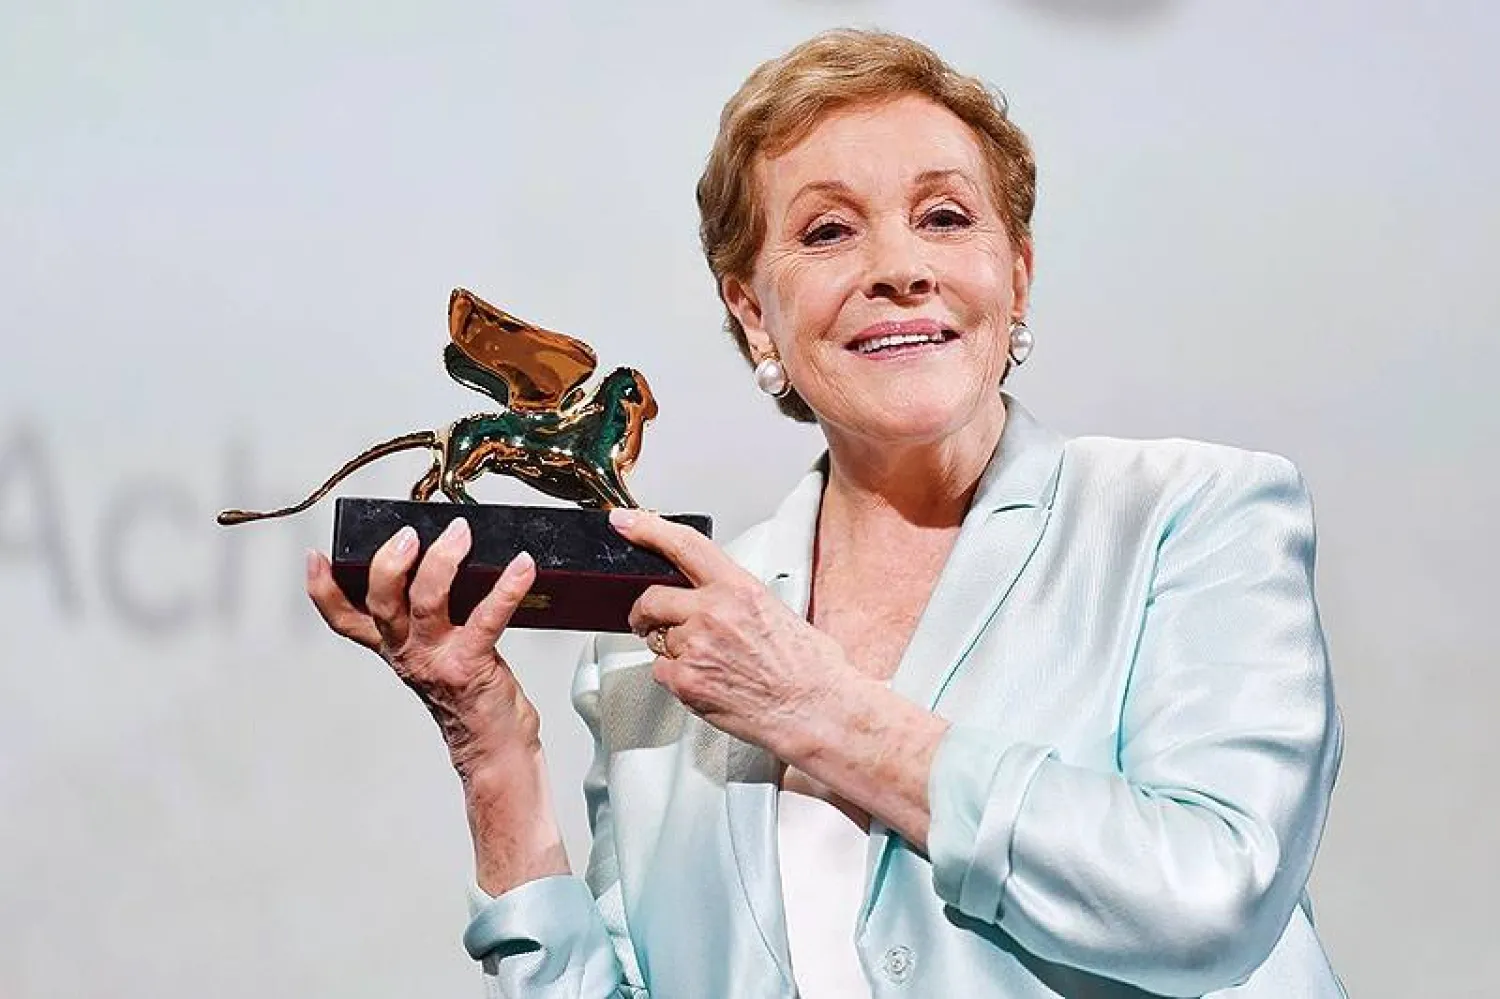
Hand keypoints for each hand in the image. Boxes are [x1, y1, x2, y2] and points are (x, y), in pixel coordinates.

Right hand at [305, 516, 540, 780]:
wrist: (493, 747)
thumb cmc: (470, 695)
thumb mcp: (435, 655)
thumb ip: (433, 616)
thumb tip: (452, 559)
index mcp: (395, 647)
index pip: (345, 620)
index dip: (324, 590)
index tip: (315, 558)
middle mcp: (408, 653)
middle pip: (381, 604)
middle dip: (389, 563)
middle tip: (407, 534)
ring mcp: (437, 659)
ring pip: (427, 603)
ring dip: (442, 563)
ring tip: (459, 534)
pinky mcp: (471, 665)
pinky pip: (487, 618)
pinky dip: (508, 588)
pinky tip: (524, 566)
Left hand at [610, 508, 851, 757]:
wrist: (817, 710)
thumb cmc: (808, 667)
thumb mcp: (776, 610)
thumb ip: (736, 598)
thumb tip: (713, 597)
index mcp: (738, 588)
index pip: (683, 545)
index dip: (646, 529)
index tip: (625, 523)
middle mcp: (713, 613)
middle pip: (651, 599)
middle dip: (645, 611)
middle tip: (649, 620)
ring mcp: (696, 647)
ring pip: (657, 640)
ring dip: (671, 649)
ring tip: (708, 662)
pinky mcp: (686, 681)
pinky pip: (661, 672)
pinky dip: (676, 678)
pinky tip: (706, 682)